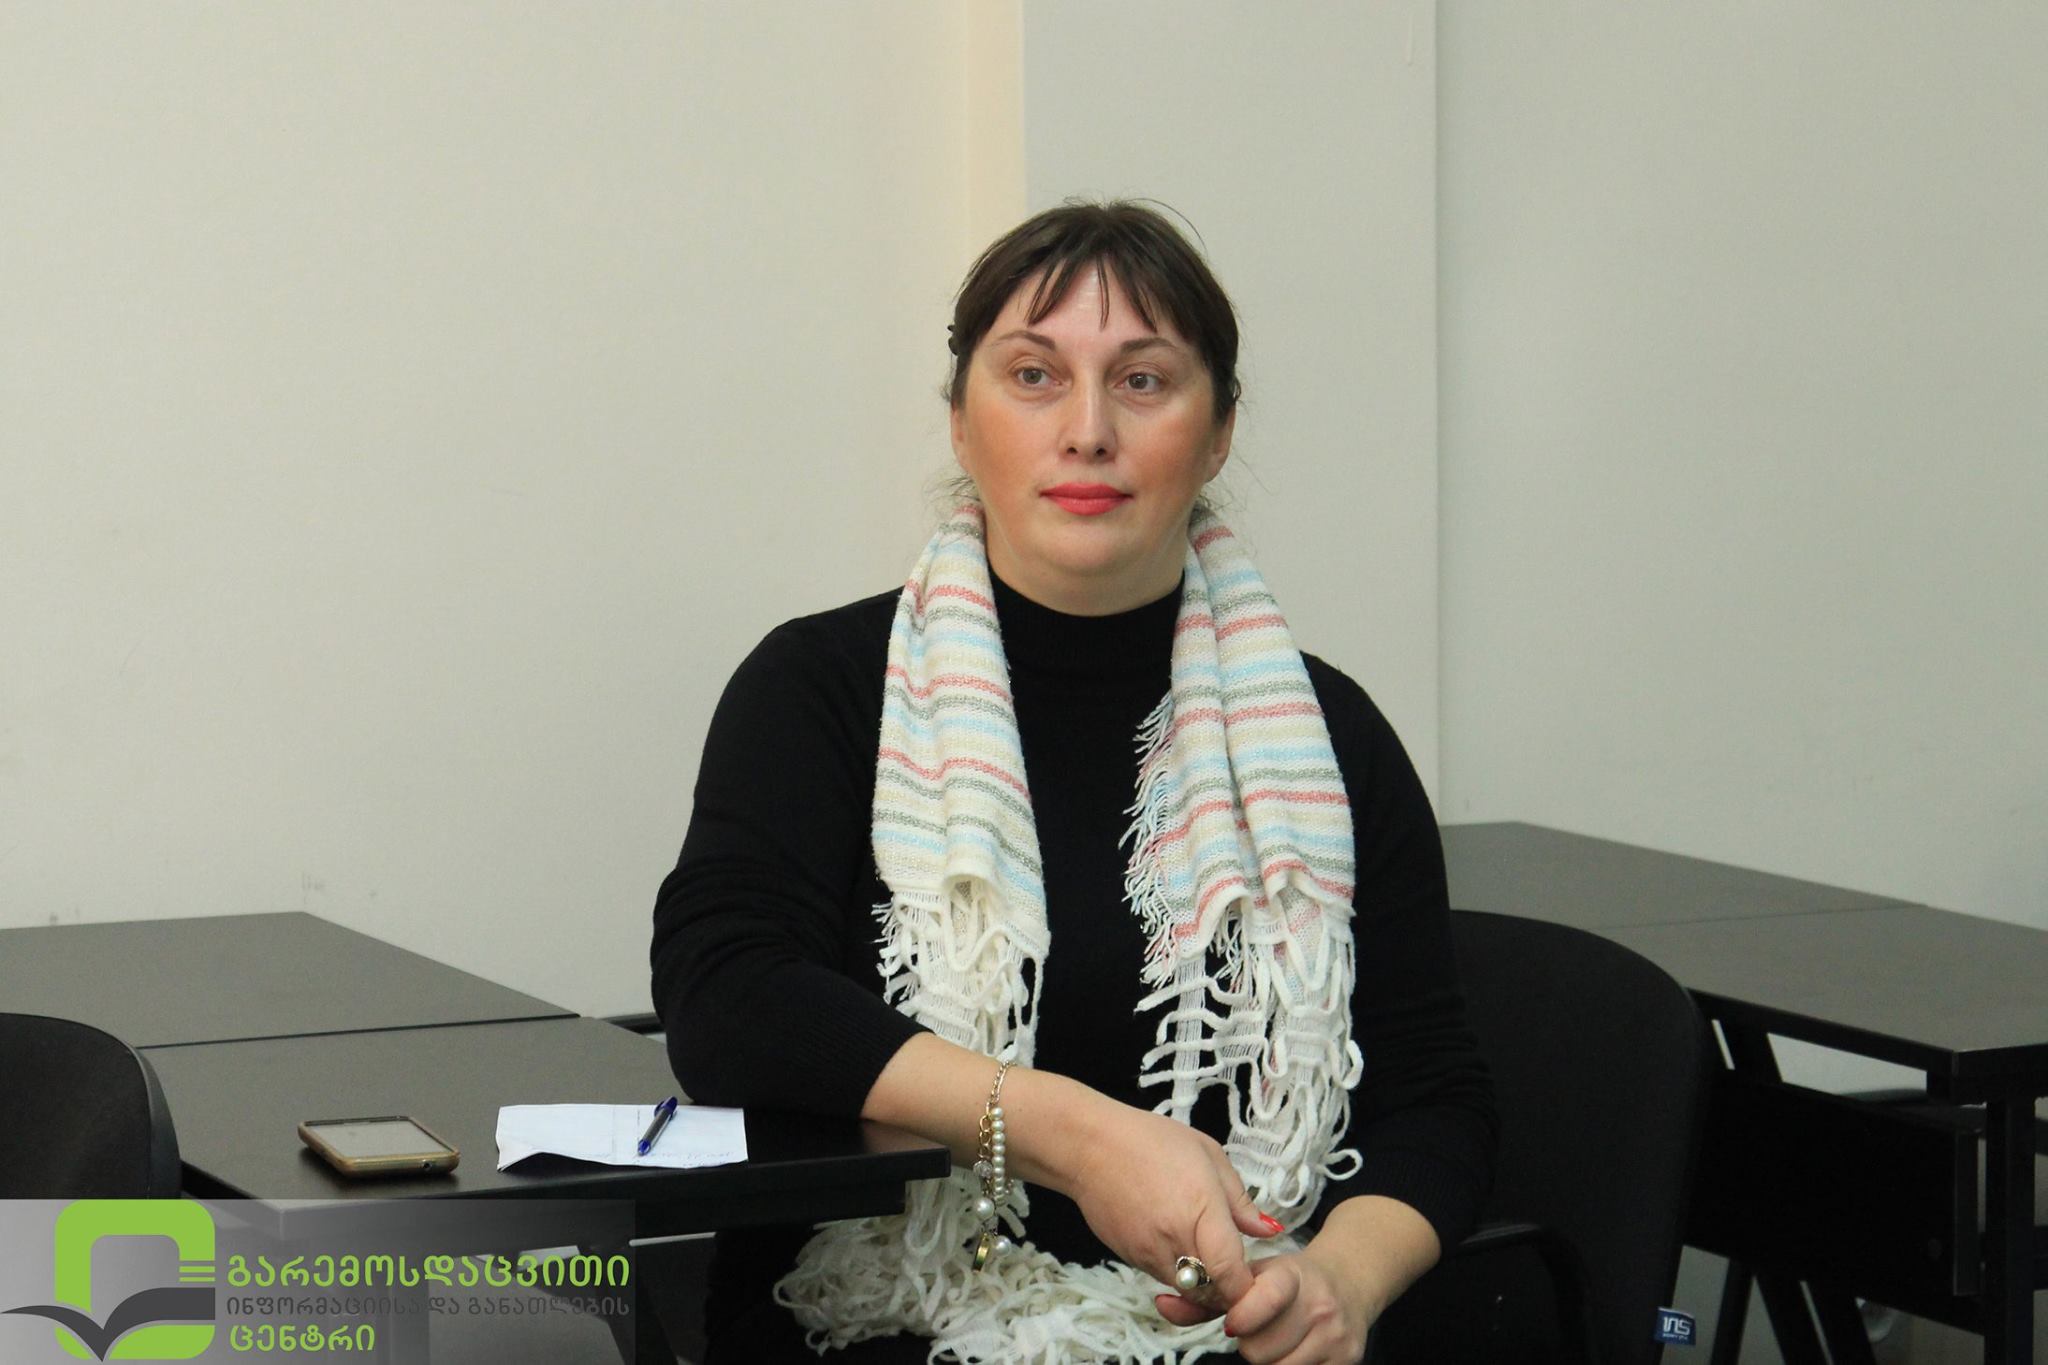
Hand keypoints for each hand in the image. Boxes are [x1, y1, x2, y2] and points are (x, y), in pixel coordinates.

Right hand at [1058, 1101, 1281, 1306]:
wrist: (1089, 1146)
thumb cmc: (1150, 1140)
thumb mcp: (1208, 1154)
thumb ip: (1240, 1200)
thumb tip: (1268, 1230)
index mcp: (1201, 1210)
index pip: (1231, 1274)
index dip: (1248, 1290)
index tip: (1254, 1280)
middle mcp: (1174, 1240)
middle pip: (1210, 1294)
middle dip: (1228, 1293)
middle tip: (1236, 1272)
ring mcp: (1149, 1254)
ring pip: (1187, 1292)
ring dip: (1203, 1285)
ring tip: (1207, 1256)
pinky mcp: (1131, 1259)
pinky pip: (1163, 1278)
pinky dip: (1178, 1273)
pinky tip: (1177, 1244)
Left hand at [1155, 1247, 1372, 1363]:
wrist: (1348, 1280)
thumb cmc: (1289, 1281)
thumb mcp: (1252, 1275)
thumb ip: (1207, 1294)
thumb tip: (1162, 1304)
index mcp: (1293, 1275)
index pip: (1268, 1298)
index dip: (1243, 1316)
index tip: (1232, 1324)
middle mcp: (1319, 1304)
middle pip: (1260, 1349)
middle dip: (1250, 1342)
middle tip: (1258, 1328)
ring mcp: (1336, 1335)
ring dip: (1268, 1359)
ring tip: (1277, 1337)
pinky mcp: (1348, 1360)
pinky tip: (1294, 1349)